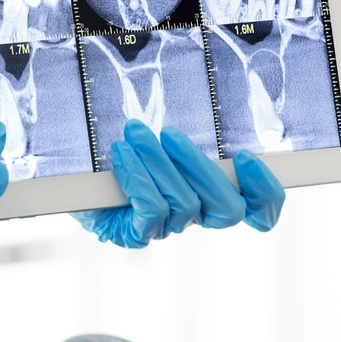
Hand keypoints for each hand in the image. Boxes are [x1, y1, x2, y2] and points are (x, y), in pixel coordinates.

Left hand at [75, 120, 284, 248]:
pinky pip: (151, 211)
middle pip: (227, 211)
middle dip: (202, 169)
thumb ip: (188, 135)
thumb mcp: (162, 137)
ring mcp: (166, 229)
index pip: (258, 212)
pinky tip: (121, 154)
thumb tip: (218, 106)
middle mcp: (195, 217)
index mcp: (212, 194)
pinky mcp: (136, 235)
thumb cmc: (127, 149)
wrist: (76, 174)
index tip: (247, 157)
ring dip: (158, 163)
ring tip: (134, 133)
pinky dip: (137, 177)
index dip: (265, 192)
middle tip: (171, 135)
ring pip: (185, 204)